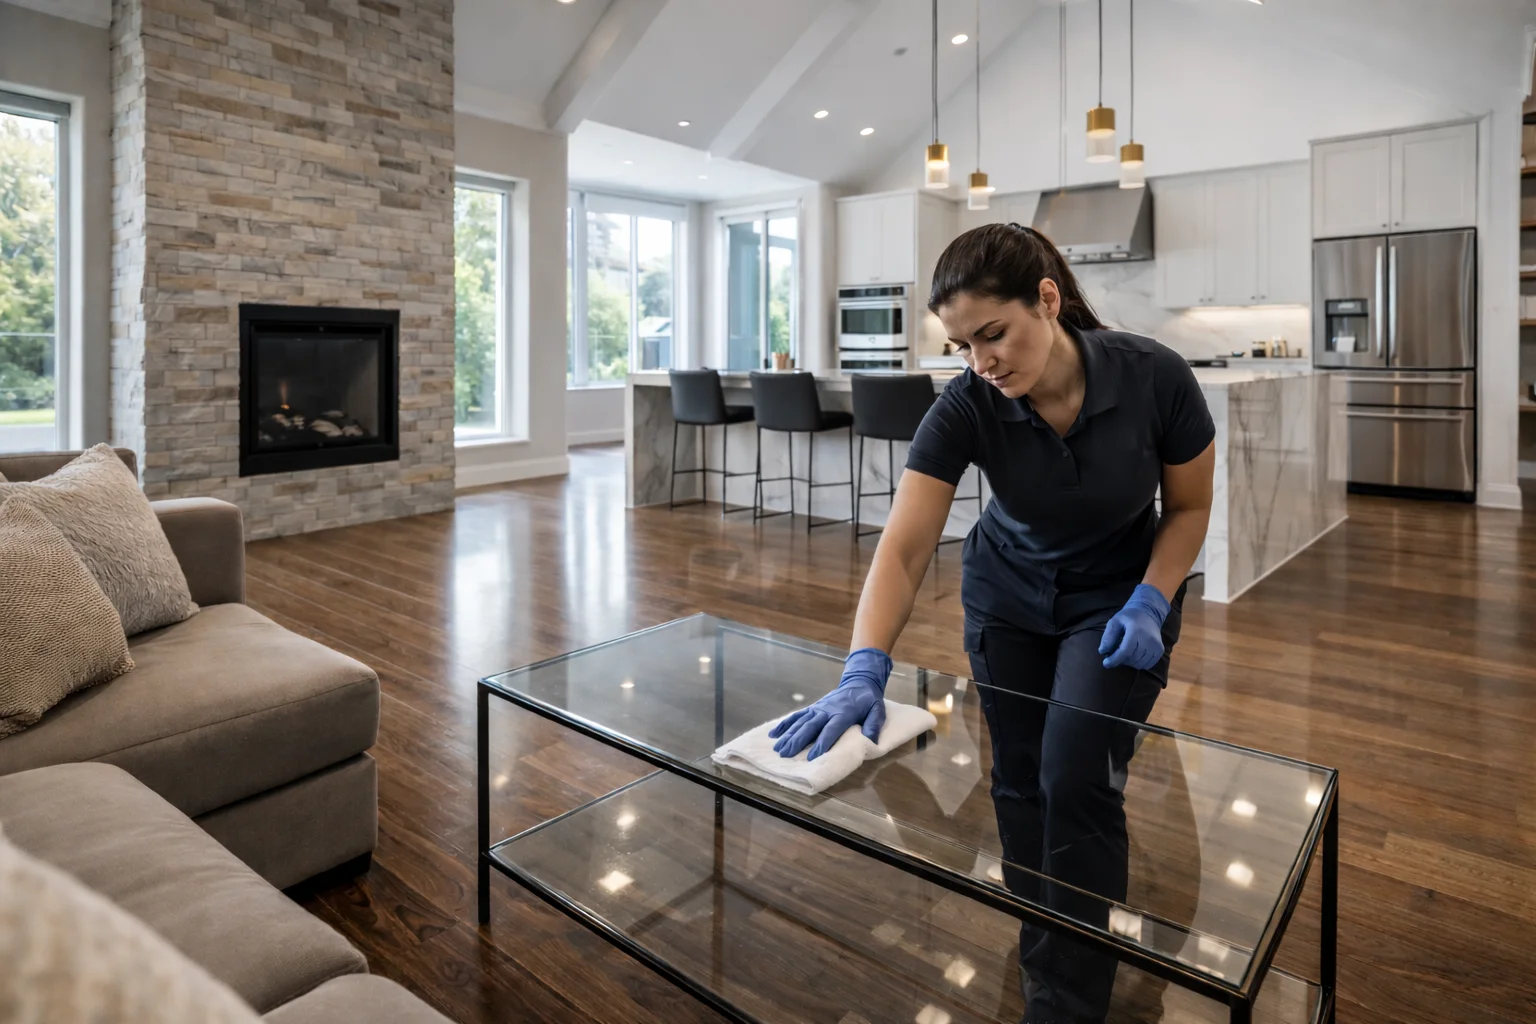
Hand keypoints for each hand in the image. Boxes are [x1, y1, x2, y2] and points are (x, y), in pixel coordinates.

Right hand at [769, 648, 891, 759]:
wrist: (859, 682)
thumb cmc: (868, 700)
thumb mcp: (877, 710)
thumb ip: (874, 724)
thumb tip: (870, 740)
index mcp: (843, 713)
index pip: (831, 729)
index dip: (822, 742)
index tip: (812, 756)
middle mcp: (827, 710)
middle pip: (810, 726)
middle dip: (797, 741)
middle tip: (786, 754)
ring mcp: (818, 708)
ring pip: (801, 722)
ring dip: (788, 735)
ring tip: (778, 748)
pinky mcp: (813, 708)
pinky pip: (797, 716)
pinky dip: (785, 724)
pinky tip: (774, 734)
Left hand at [1099, 584, 1170, 670]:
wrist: (1148, 613)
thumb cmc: (1129, 618)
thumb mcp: (1115, 621)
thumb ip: (1108, 636)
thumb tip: (1103, 651)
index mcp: (1136, 630)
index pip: (1125, 651)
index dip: (1115, 659)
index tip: (1106, 663)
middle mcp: (1148, 639)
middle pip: (1132, 659)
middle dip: (1120, 660)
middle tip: (1115, 655)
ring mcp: (1156, 646)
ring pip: (1139, 664)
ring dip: (1129, 662)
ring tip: (1125, 653)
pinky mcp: (1160, 650)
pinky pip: (1148, 665)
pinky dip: (1139, 664)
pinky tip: (1134, 656)